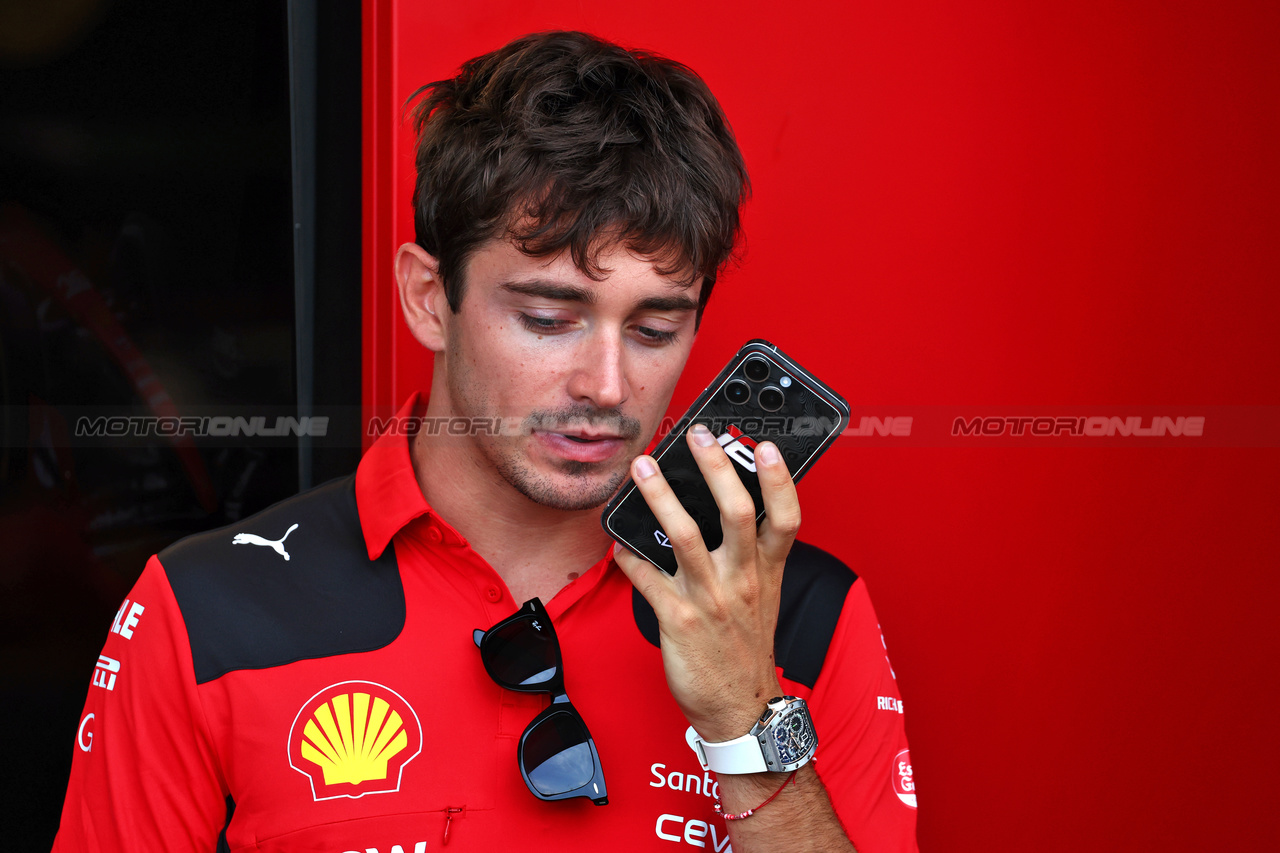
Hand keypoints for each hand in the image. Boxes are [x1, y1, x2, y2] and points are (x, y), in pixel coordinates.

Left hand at [612, 424, 801, 741]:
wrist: (739, 707)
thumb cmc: (746, 645)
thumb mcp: (765, 595)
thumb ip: (751, 553)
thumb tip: (723, 507)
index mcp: (766, 570)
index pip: (785, 517)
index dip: (779, 479)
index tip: (765, 445)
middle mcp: (742, 579)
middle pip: (734, 512)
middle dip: (715, 467)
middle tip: (697, 435)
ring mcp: (710, 598)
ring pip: (684, 535)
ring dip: (659, 497)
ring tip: (643, 468)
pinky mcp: (678, 619)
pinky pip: (646, 577)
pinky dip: (628, 555)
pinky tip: (616, 540)